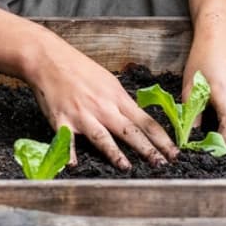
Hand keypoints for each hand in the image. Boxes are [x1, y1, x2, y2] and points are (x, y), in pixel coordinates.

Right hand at [26, 34, 178, 170]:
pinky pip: (66, 140)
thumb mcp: (109, 82)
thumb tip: (138, 119)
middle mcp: (103, 107)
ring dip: (115, 153)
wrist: (49, 59)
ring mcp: (82, 114)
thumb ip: (121, 102)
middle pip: (130, 131)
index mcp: (117, 98)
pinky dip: (69, 153)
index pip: (146, 121)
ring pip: (102, 137)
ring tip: (127, 167)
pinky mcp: (61, 120)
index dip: (162, 139)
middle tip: (162, 164)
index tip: (175, 152)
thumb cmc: (81, 69)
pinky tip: (74, 166)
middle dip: (148, 149)